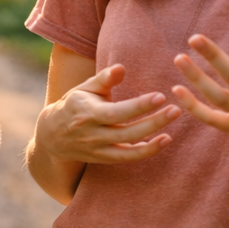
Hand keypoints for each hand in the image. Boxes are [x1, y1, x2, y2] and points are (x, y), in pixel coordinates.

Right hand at [36, 63, 179, 165]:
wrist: (52, 136)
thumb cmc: (74, 105)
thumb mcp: (84, 88)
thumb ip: (104, 79)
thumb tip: (121, 68)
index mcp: (87, 112)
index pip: (116, 112)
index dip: (139, 106)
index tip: (160, 96)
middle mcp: (91, 133)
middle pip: (126, 132)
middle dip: (153, 123)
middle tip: (176, 110)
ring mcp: (97, 149)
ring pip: (128, 150)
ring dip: (152, 143)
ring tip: (172, 131)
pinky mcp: (103, 159)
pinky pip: (126, 158)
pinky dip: (145, 152)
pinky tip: (163, 141)